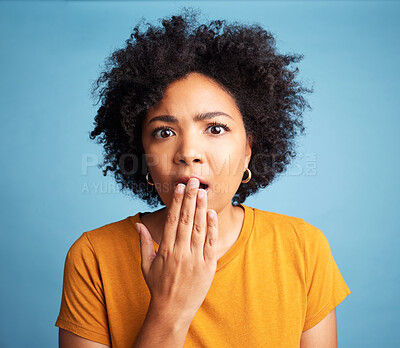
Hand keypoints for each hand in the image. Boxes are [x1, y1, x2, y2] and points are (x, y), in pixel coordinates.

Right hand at [135, 178, 218, 324]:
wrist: (172, 311)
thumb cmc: (158, 287)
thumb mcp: (146, 265)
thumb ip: (144, 243)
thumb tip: (138, 224)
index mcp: (165, 250)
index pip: (171, 220)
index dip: (176, 202)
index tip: (178, 187)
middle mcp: (180, 252)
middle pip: (185, 219)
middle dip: (189, 198)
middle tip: (193, 181)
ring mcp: (195, 259)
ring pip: (198, 228)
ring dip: (200, 208)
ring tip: (202, 191)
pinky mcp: (207, 266)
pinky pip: (210, 243)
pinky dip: (211, 228)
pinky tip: (211, 213)